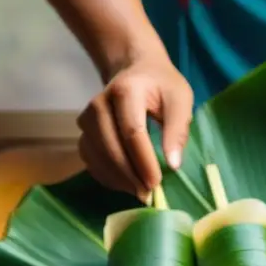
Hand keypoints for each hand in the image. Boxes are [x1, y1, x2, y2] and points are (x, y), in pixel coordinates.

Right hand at [77, 54, 192, 202]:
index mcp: (125, 91)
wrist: (135, 71)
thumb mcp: (180, 99)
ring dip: (118, 179)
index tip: (156, 183)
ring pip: (97, 156)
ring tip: (140, 192)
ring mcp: (87, 118)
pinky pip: (91, 160)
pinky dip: (107, 176)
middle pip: (111, 147)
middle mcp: (99, 104)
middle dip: (130, 175)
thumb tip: (173, 164)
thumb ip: (178, 129)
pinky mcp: (84, 132)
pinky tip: (126, 184)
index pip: (132, 132)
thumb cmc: (161, 86)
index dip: (143, 161)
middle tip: (148, 195)